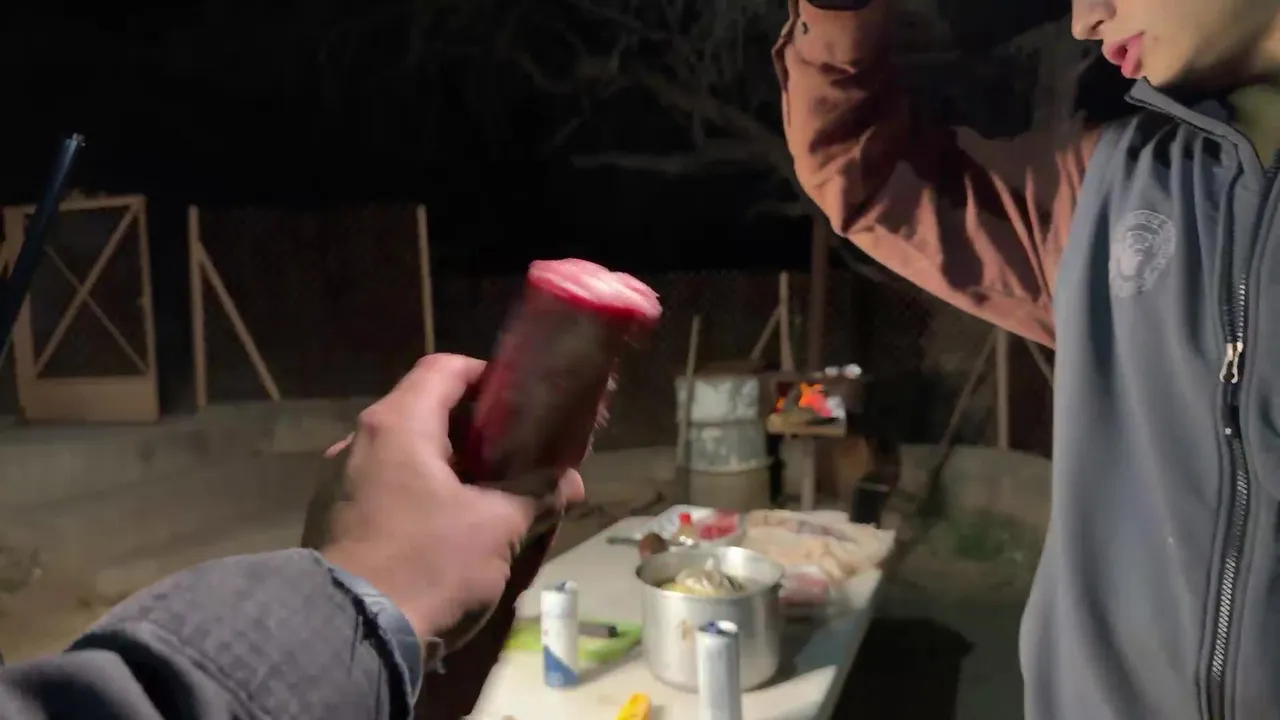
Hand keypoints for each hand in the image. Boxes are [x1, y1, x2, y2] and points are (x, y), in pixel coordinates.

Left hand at [319, 353, 585, 639]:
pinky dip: (417, 495)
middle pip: (423, 412)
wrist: (351, 639)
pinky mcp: (330, 521)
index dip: (487, 376)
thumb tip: (570, 482)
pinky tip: (445, 529)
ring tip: (486, 498)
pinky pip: (382, 489)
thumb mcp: (497, 529)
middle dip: (474, 432)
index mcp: (396, 425)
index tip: (522, 403)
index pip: (444, 369)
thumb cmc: (428, 564)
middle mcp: (358, 442)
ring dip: (446, 468)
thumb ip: (536, 494)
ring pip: (402, 455)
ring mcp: (336, 483)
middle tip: (516, 456)